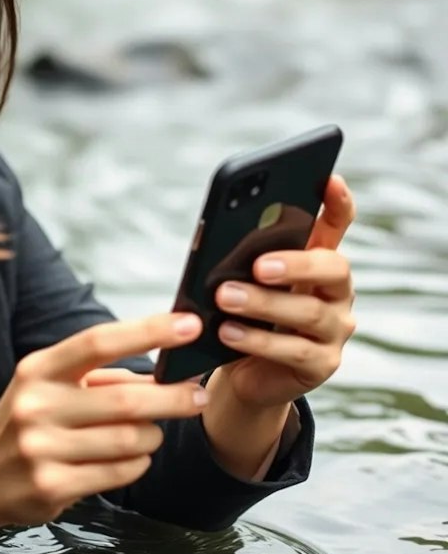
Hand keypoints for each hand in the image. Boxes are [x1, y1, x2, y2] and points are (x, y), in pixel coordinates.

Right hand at [0, 313, 209, 530]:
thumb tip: (163, 371)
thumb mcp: (48, 386)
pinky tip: (128, 457)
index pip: (98, 342)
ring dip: (152, 436)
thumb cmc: (25, 422)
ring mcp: (42, 448)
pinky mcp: (52, 486)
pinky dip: (137, 463)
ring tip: (148, 433)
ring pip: (130, 440)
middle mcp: (36, 405)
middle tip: (197, 395)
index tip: (189, 325)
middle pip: (126, 399)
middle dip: (172, 397)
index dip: (148, 331)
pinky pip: (121, 472)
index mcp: (38, 369)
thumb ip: (100, 377)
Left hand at [212, 174, 356, 408]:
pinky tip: (227, 332)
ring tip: (224, 297)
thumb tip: (216, 235)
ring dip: (264, 303)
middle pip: (333, 268)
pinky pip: (294, 351)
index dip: (338, 203)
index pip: (338, 224)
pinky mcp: (323, 365)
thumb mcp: (238, 280)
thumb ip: (238, 257)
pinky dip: (257, 340)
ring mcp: (335, 329)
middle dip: (296, 263)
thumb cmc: (240, 314)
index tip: (329, 179)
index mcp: (317, 260)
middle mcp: (336, 292)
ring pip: (309, 311)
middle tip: (258, 265)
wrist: (243, 374)